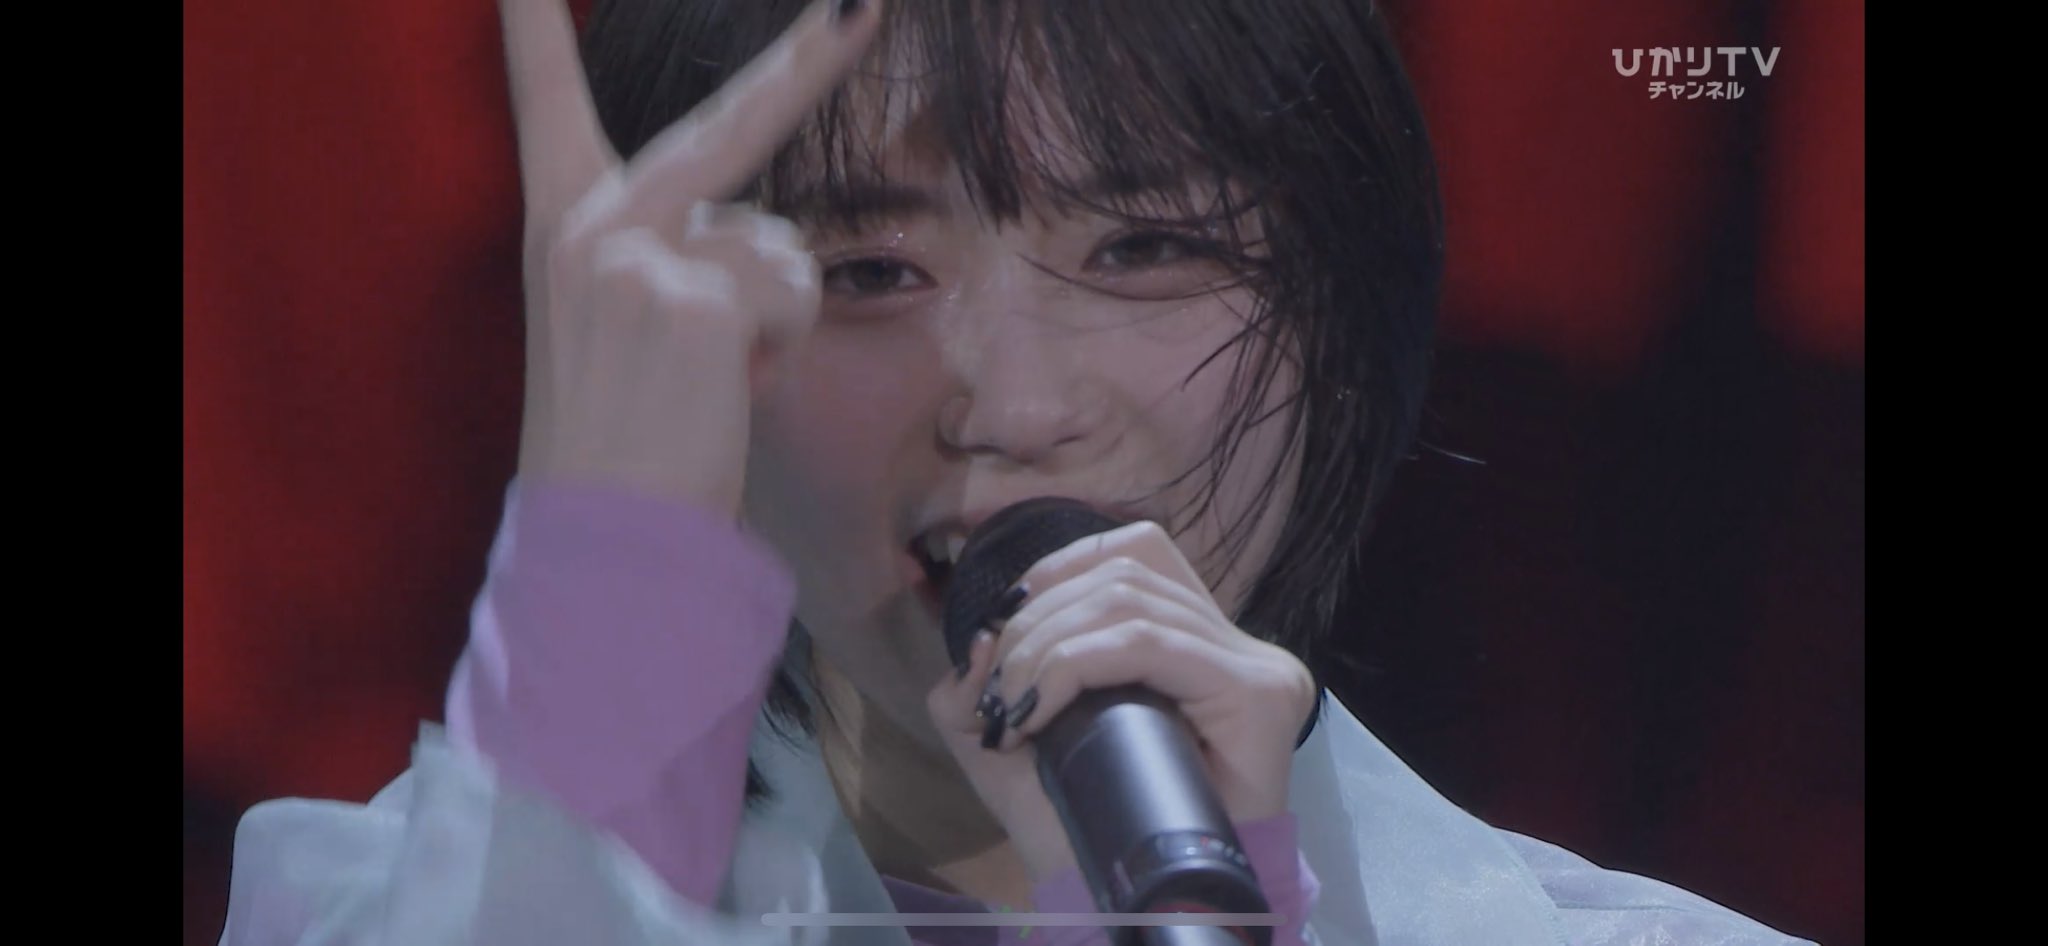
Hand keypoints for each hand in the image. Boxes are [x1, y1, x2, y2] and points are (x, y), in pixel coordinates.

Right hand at [500, 0, 882, 512]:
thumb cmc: (620, 441)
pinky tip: (734, 388)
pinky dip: (783, 346)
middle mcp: (591, 224)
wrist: (605, 538)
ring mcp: (643, 254)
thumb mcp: (614, 327)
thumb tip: (754, 233)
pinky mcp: (699, 298)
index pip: (546, 104)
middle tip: (864, 3)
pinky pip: (792, 292)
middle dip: (809, 59)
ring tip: (715, 377)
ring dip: (774, 310)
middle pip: (727, 122)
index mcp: (559, 228)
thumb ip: (664, 256)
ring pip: (778, 242)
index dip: (534, 31)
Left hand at [926, 520, 1318, 880]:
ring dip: (1046, 646)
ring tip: (1014, 707)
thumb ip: (986, 681)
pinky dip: (1075, 666)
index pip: (1134, 552)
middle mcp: (1237, 643)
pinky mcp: (1259, 693)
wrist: (1135, 910)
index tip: (1004, 627)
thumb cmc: (1084, 828)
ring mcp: (1257, 666)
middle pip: (1124, 571)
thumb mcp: (1016, 740)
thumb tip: (980, 636)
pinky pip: (1149, 645)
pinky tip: (1039, 710)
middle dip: (1038, 618)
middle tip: (999, 691)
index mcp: (1195, 640)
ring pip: (1129, 601)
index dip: (1058, 570)